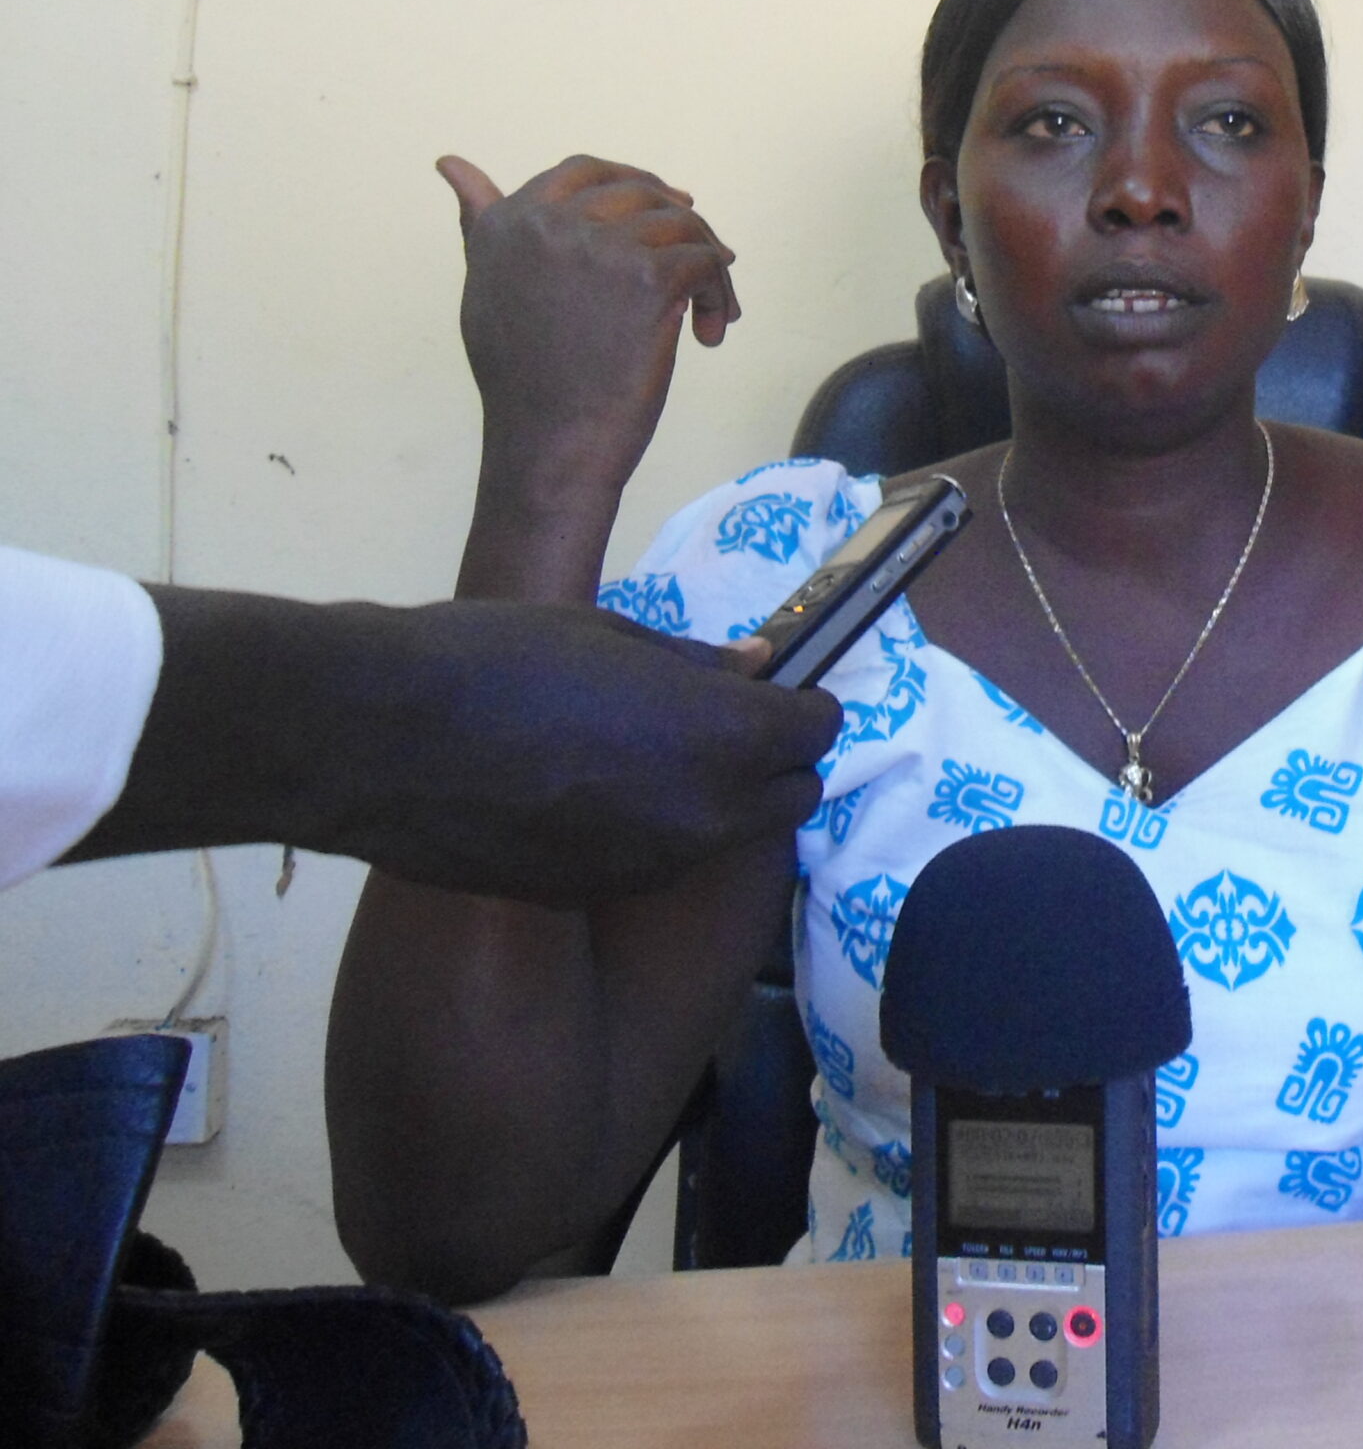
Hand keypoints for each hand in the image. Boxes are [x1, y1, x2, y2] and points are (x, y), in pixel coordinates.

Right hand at [329, 600, 840, 902]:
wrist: (381, 739)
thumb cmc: (496, 658)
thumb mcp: (608, 634)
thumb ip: (695, 663)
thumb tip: (754, 669)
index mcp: (723, 737)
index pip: (817, 731)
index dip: (800, 706)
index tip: (771, 690)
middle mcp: (706, 814)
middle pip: (794, 796)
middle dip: (777, 761)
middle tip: (727, 725)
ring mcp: (654, 865)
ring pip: (731, 837)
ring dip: (720, 801)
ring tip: (654, 758)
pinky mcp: (598, 893)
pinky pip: (662, 862)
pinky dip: (658, 832)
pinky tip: (597, 797)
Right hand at [438, 154, 740, 504]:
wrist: (549, 445)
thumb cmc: (521, 381)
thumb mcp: (486, 288)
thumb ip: (482, 224)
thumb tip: (451, 163)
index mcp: (510, 222)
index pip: (583, 171)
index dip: (631, 184)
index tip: (665, 209)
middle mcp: (550, 223)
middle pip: (641, 192)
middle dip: (679, 220)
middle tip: (705, 258)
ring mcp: (601, 246)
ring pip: (683, 224)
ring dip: (707, 264)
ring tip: (710, 310)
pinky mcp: (649, 277)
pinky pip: (707, 260)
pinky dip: (720, 294)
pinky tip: (710, 332)